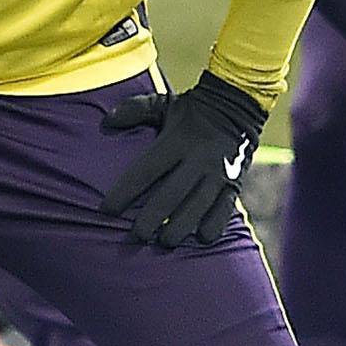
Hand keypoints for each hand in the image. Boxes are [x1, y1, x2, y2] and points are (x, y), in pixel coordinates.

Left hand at [99, 71, 267, 247]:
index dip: (124, 192)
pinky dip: (214, 225)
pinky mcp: (235, 182)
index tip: (106, 209)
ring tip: (164, 242)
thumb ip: (135, 110)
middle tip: (136, 236)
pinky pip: (225, 209)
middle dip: (152, 219)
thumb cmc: (192, 108)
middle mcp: (198, 158)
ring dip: (180, 227)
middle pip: (170, 195)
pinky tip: (201, 238)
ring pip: (197, 207)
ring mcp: (218, 172)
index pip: (145, 170)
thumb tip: (107, 120)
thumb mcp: (164, 103)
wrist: (238, 102)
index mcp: (177, 139)